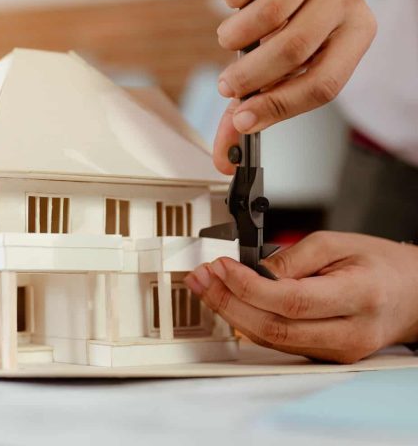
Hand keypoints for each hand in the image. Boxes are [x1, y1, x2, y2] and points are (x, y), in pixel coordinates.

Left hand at [184, 232, 417, 362]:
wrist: (411, 295)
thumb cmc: (379, 265)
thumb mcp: (337, 243)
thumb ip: (292, 257)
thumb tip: (251, 271)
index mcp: (358, 296)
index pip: (291, 300)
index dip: (248, 286)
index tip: (222, 266)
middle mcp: (349, 332)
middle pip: (275, 328)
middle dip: (228, 302)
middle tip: (202, 278)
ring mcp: (337, 351)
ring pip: (271, 340)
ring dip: (231, 312)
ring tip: (206, 286)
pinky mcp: (324, 356)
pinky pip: (278, 343)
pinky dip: (248, 322)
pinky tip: (229, 302)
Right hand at [212, 0, 376, 173]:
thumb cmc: (265, 18)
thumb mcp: (264, 64)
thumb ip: (249, 107)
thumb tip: (224, 158)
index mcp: (356, 32)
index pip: (325, 84)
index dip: (279, 107)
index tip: (242, 119)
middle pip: (294, 50)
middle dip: (250, 76)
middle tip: (226, 85)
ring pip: (270, 14)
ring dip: (234, 36)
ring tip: (228, 37)